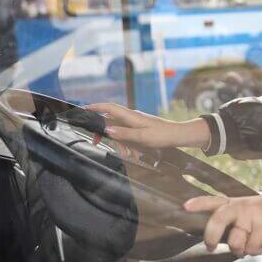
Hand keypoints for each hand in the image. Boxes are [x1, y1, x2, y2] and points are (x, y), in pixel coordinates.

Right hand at [85, 102, 210, 148]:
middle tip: (97, 143)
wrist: (179, 135)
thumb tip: (107, 129)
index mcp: (131, 116)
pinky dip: (127, 144)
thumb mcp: (142, 137)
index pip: (108, 107)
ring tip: (127, 154)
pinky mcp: (140, 128)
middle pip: (110, 120)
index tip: (82, 110)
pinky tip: (133, 153)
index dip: (94, 107)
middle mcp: (131, 117)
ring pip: (119, 130)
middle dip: (104, 132)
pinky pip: (127, 134)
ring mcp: (136, 122)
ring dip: (119, 142)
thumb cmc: (162, 135)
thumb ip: (124, 133)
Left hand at [185, 191, 261, 256]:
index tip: (185, 207)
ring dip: (240, 250)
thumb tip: (220, 238)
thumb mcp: (251, 207)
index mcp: (236, 202)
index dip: (198, 204)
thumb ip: (235, 217)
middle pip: (217, 220)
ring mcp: (251, 216)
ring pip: (235, 241)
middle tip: (211, 246)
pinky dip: (255, 251)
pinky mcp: (261, 226)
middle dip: (211, 236)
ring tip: (247, 248)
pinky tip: (260, 247)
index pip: (213, 201)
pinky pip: (251, 247)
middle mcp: (241, 207)